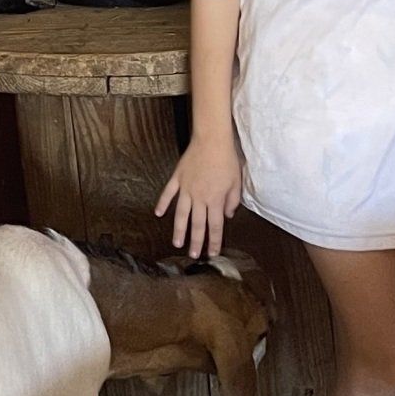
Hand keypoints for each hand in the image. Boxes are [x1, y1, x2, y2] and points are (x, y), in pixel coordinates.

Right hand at [154, 136, 244, 258]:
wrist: (212, 140)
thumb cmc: (227, 160)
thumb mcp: (236, 182)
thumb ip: (233, 201)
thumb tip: (228, 215)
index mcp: (215, 200)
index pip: (215, 226)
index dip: (213, 241)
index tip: (212, 253)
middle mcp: (199, 198)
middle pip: (197, 224)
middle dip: (196, 241)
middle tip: (193, 255)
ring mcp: (186, 189)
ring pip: (181, 214)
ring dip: (178, 230)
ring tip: (176, 243)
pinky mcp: (177, 178)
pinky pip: (168, 194)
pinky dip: (162, 203)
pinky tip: (158, 213)